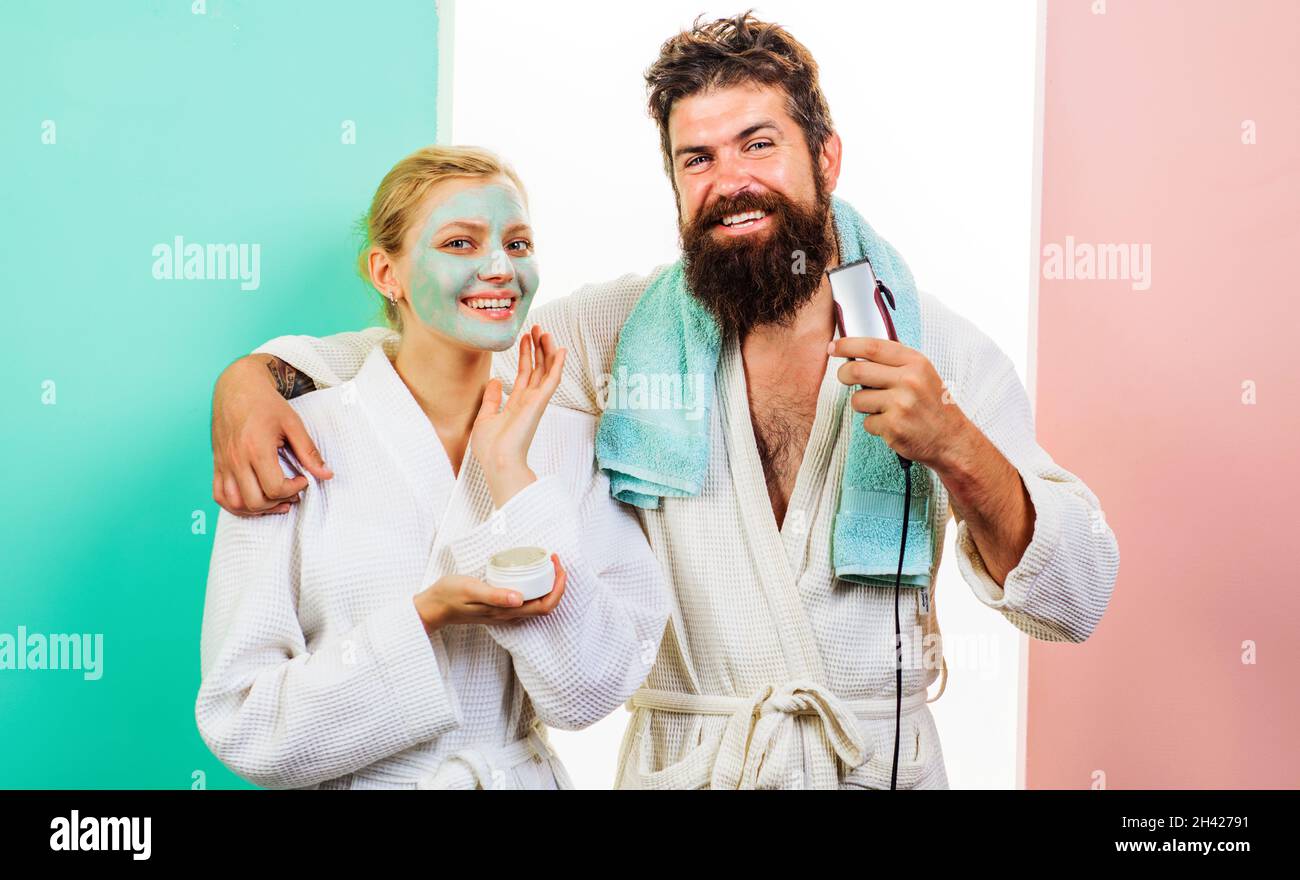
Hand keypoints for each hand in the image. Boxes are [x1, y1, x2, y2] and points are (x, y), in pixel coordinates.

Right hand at [211, 355, 332, 515]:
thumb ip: (309, 452)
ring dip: (257, 508)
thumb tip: (327, 475)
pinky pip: (219, 495)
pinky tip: (253, 500)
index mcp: (256, 449)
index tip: (303, 479)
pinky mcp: (217, 463)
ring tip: (275, 500)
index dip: (294, 489)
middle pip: (254, 501)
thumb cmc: (265, 403)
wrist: (237, 386)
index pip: (274, 488)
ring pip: (235, 503)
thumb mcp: (293, 423)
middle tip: (292, 491)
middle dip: (278, 502)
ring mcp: (223, 463)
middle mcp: (236, 459)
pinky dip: (235, 505)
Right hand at [413, 554, 568, 632]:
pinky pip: (527, 602)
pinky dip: (536, 588)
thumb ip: (495, 596)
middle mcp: (510, 615)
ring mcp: (505, 613)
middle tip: (555, 560)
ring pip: (538, 604)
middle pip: (546, 605)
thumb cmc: (450, 595)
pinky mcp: (500, 608)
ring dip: (548, 586)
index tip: (557, 565)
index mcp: (506, 612)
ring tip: (548, 565)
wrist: (433, 606)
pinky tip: (530, 574)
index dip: (558, 587)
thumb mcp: (472, 590)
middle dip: (558, 584)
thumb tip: (520, 599)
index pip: (545, 605)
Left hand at [469, 325, 566, 507]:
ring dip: (547, 350)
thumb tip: (495, 381)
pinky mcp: (539, 403)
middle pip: (538, 369)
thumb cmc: (490, 447)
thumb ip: (491, 399)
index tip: (525, 337)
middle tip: (538, 328)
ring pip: (546, 370)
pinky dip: (557, 365)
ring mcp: (535, 401)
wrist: (497, 461)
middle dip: (538, 347)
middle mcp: (528, 401)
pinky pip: (552, 380)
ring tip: (545, 331)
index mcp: (516, 404)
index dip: (525, 355)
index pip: (525, 374)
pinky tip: (560, 349)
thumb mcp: (485, 417)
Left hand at [828, 336, 973, 468]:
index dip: (847, 345)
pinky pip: (866, 423)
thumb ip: (895, 362)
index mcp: (915, 363)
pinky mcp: (893, 427)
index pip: (873, 347)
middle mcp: (908, 381)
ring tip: (882, 409)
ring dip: (862, 405)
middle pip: (856, 371)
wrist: (951, 439)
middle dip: (843, 374)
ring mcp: (900, 405)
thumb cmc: (933, 405)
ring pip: (857, 399)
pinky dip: (874, 425)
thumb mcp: (922, 373)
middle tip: (844, 377)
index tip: (833, 347)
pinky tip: (892, 425)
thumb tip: (857, 352)